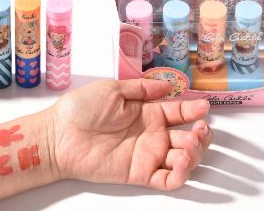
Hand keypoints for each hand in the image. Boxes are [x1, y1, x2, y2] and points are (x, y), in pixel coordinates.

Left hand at [49, 79, 211, 189]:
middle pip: (186, 137)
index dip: (193, 109)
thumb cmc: (80, 109)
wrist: (59, 134)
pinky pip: (167, 179)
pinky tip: (183, 162)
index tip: (203, 107)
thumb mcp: (113, 89)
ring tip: (192, 143)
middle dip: (201, 134)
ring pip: (182, 159)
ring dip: (195, 153)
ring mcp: (147, 154)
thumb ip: (142, 88)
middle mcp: (151, 134)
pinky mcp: (139, 173)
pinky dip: (181, 174)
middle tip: (202, 128)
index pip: (177, 112)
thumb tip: (166, 85)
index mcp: (146, 112)